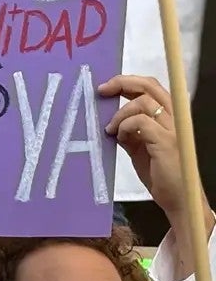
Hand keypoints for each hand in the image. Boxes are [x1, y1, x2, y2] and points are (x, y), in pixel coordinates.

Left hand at [100, 75, 184, 213]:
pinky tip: (119, 137)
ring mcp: (173, 130)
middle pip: (150, 87)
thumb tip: (112, 123)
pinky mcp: (167, 142)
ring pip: (143, 103)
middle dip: (123, 83)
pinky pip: (141, 123)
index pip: (152, 87)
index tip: (106, 87)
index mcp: (169, 118)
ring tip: (111, 129)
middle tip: (102, 90)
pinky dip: (125, 126)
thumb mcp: (139, 148)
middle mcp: (175, 119)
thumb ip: (130, 132)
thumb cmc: (160, 174)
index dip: (129, 81)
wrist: (178, 199)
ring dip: (120, 113)